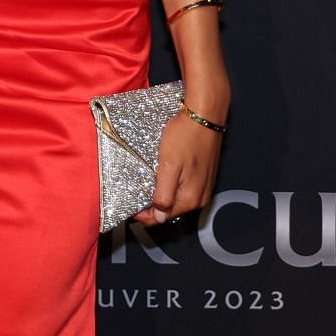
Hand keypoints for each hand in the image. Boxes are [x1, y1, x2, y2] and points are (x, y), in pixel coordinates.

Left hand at [132, 110, 222, 226]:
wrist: (204, 116)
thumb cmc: (185, 137)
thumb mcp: (169, 167)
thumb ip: (164, 195)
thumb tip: (159, 218)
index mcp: (190, 199)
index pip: (162, 219)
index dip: (144, 216)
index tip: (131, 208)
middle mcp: (199, 198)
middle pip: (170, 211)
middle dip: (153, 207)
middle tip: (136, 195)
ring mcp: (203, 187)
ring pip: (177, 200)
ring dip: (162, 196)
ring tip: (147, 185)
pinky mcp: (204, 177)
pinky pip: (184, 189)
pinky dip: (172, 187)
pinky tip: (163, 176)